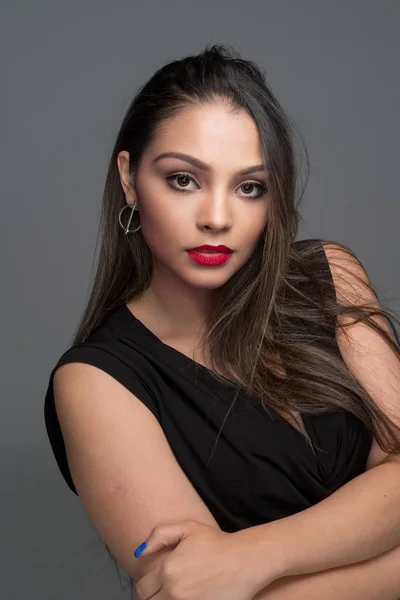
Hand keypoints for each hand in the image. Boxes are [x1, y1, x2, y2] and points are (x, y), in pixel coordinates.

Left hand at [133, 519, 266, 599]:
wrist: (244, 560)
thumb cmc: (216, 543)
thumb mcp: (187, 528)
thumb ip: (159, 536)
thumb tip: (139, 552)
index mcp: (167, 570)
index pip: (142, 588)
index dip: (146, 586)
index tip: (154, 584)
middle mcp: (174, 591)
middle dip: (154, 597)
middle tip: (164, 590)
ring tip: (176, 594)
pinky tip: (188, 598)